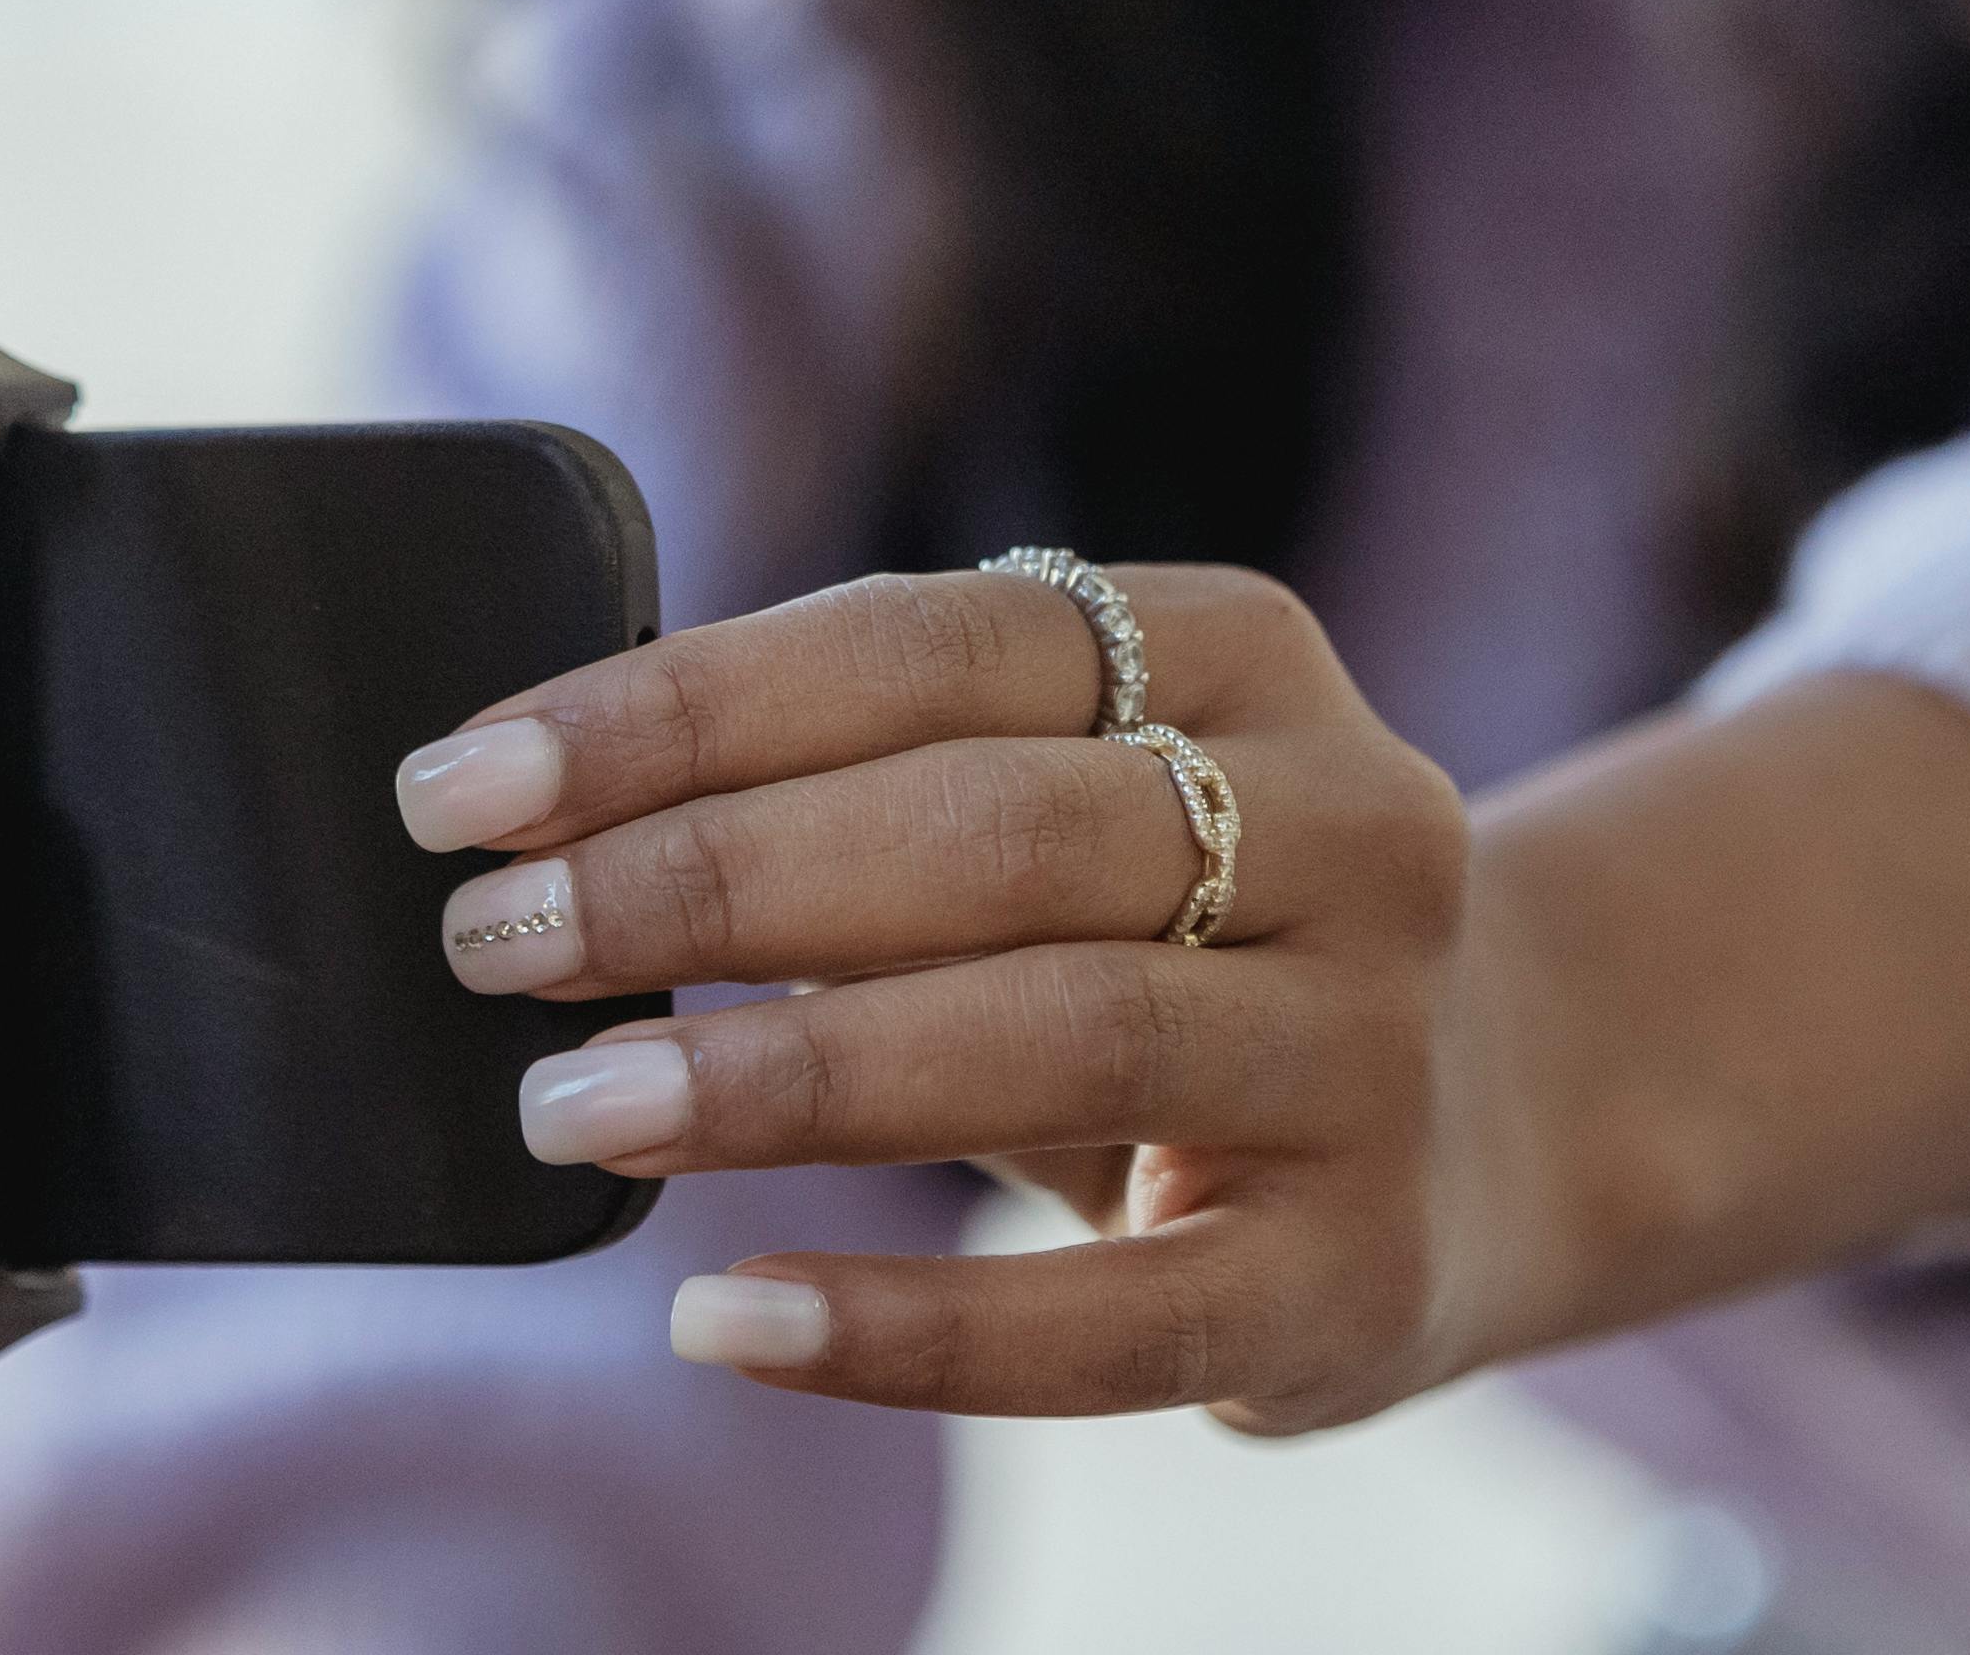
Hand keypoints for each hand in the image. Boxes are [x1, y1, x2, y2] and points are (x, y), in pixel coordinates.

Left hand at [394, 568, 1969, 1431]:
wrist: (1506, 1112)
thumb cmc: (1182, 927)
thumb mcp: (1080, 792)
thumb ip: (875, 775)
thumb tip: (540, 822)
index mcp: (1243, 650)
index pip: (930, 641)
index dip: (682, 706)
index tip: (463, 784)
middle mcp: (1351, 823)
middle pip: (991, 830)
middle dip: (706, 881)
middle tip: (493, 943)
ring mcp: (1375, 1052)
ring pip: (1059, 1039)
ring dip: (783, 1075)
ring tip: (570, 1109)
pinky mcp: (1363, 1271)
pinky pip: (1112, 1318)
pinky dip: (904, 1327)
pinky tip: (727, 1319)